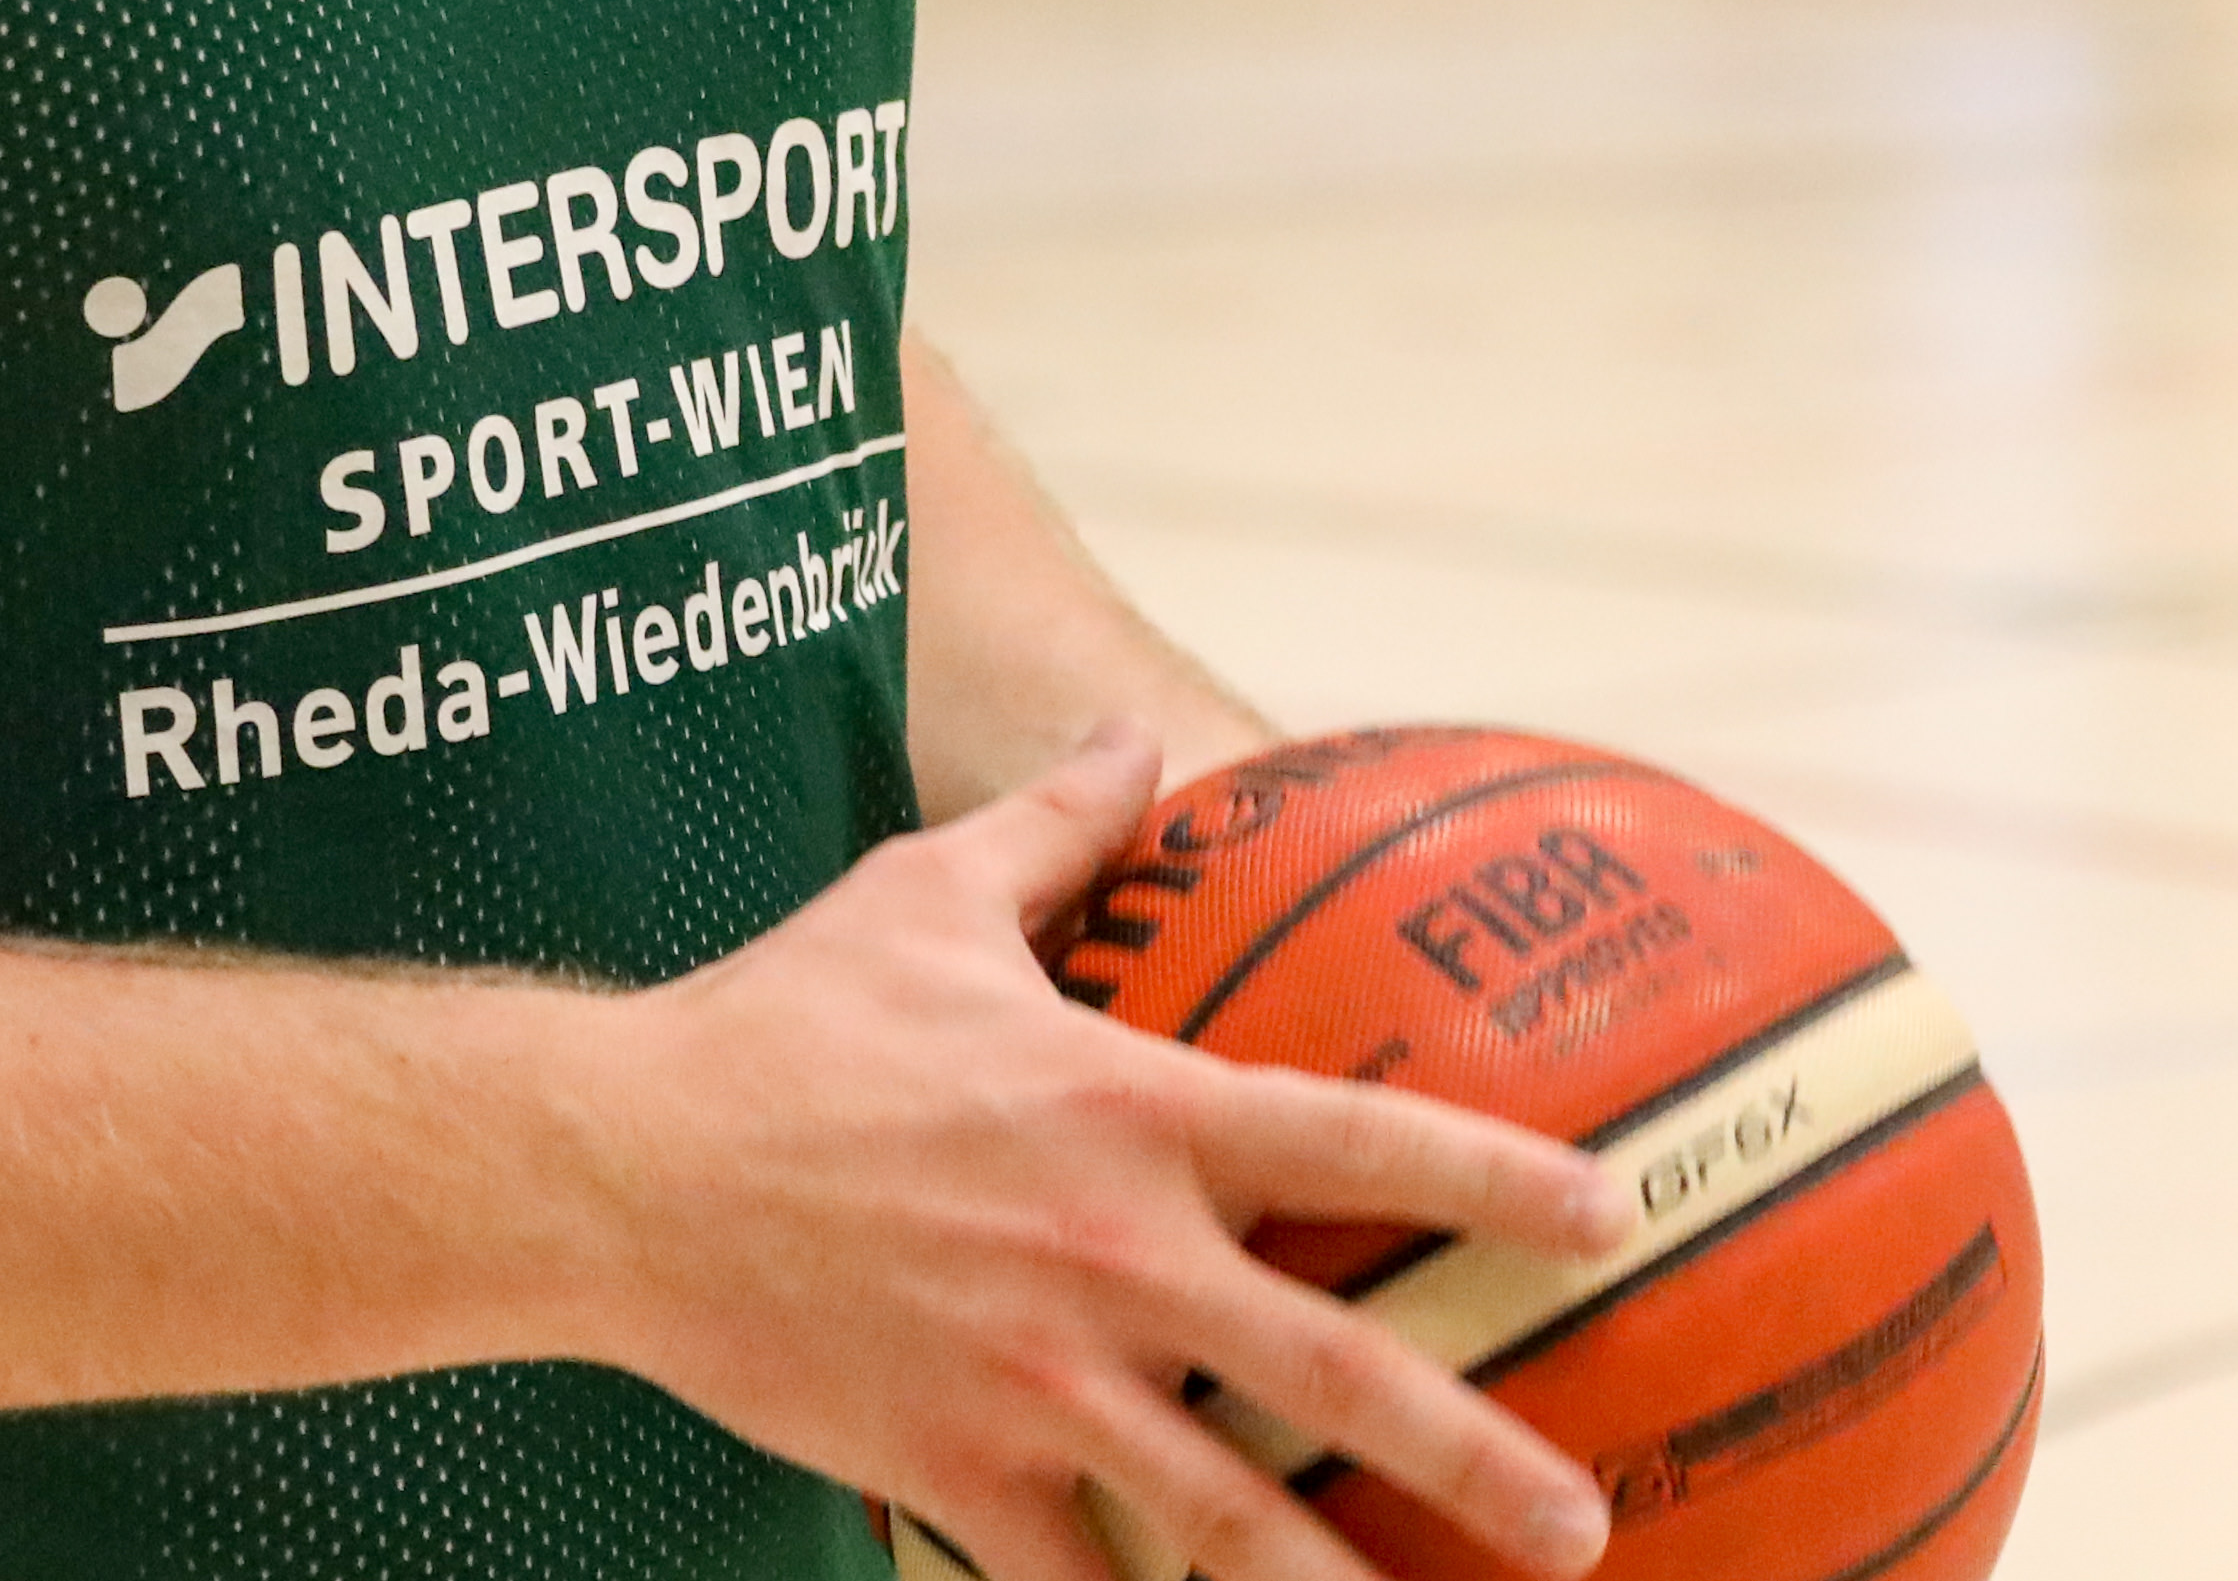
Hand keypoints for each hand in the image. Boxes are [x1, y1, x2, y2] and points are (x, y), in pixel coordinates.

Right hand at [558, 724, 1616, 1580]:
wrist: (627, 1166)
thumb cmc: (788, 1018)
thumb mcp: (931, 892)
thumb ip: (1060, 826)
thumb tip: (1140, 736)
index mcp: (1125, 1109)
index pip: (1350, 1138)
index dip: (1490, 1174)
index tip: (1609, 1216)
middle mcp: (1107, 1254)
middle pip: (1331, 1370)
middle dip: (1472, 1453)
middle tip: (1584, 1522)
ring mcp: (1038, 1382)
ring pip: (1226, 1520)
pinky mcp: (959, 1475)